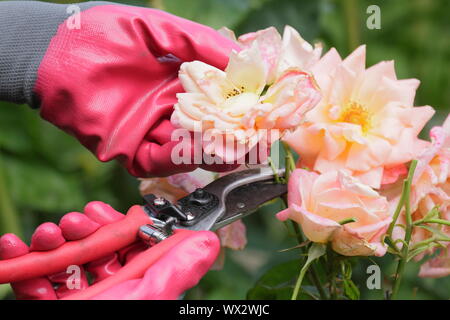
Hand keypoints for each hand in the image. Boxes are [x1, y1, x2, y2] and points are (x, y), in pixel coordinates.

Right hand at [0, 201, 219, 299]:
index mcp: (138, 287)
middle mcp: (111, 291)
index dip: (118, 224)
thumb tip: (208, 242)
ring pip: (66, 256)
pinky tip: (14, 249)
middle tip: (70, 221)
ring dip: (50, 240)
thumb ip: (175, 269)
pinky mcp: (48, 304)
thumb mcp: (143, 297)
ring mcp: (79, 297)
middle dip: (80, 229)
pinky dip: (21, 261)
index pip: (133, 245)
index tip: (101, 211)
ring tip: (44, 235)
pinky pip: (35, 279)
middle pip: (97, 247)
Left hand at [35, 4, 240, 176]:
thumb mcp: (161, 31)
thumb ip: (201, 43)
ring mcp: (148, 130)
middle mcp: (168, 110)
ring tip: (236, 150)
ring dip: (211, 151)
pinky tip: (196, 150)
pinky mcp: (127, 148)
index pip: (218, 101)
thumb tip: (245, 58)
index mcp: (179, 84)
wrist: (56, 49)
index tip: (263, 110)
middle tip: (257, 140)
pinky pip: (157, 160)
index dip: (240, 107)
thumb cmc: (106, 33)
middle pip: (207, 130)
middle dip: (232, 136)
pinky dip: (178, 158)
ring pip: (186, 150)